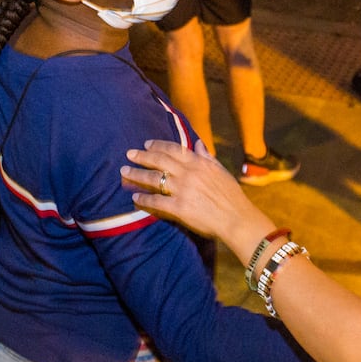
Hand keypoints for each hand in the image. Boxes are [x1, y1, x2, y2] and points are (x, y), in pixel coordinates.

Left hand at [122, 139, 271, 252]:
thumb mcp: (220, 171)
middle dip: (142, 156)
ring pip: (153, 179)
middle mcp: (188, 173)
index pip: (173, 149)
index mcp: (199, 163)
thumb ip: (207, 157)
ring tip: (124, 172)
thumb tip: (197, 143)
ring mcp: (182, 190)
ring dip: (136, 174)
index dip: (157, 145)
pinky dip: (143, 199)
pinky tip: (135, 198)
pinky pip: (156, 201)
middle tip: (129, 154)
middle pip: (159, 161)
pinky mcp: (178, 208)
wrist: (236, 218)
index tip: (146, 144)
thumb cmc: (231, 195)